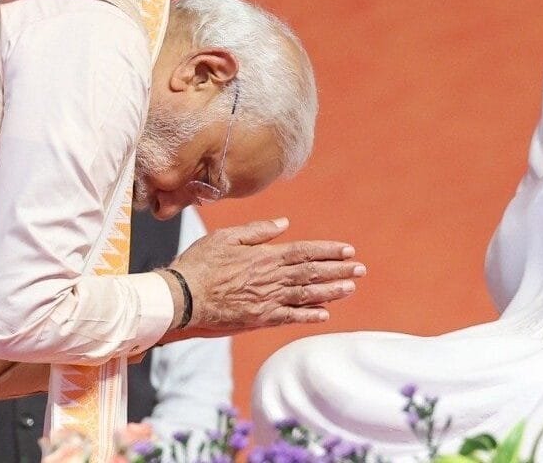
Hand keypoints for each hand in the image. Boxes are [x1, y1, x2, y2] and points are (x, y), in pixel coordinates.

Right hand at [165, 218, 363, 337]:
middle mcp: (271, 278)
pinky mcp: (259, 319)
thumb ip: (257, 232)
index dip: (328, 251)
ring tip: (351, 288)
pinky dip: (308, 315)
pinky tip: (325, 314)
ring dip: (331, 291)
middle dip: (338, 270)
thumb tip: (284, 224)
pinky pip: (289, 317)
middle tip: (360, 269)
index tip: (348, 250)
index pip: (304, 251)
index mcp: (264, 256)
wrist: (182, 298)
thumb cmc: (199, 264)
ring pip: (306, 295)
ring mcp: (267, 300)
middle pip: (311, 273)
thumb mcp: (226, 237)